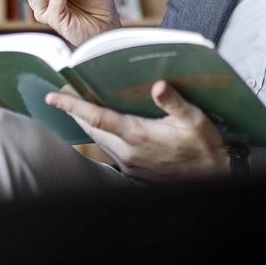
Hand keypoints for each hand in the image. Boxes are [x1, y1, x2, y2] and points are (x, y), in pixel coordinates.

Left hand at [45, 80, 228, 180]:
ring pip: (100, 141)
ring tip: (81, 108)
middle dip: (75, 112)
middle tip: (63, 95)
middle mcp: (128, 152)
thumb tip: (158, 85)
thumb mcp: (194, 119)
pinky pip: (111, 151)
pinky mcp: (135, 172)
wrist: (212, 179)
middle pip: (92, 129)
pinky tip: (109, 129)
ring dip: (89, 125)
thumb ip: (173, 102)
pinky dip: (103, 137)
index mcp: (138, 136)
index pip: (97, 118)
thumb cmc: (204, 148)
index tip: (53, 96)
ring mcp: (130, 165)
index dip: (72, 106)